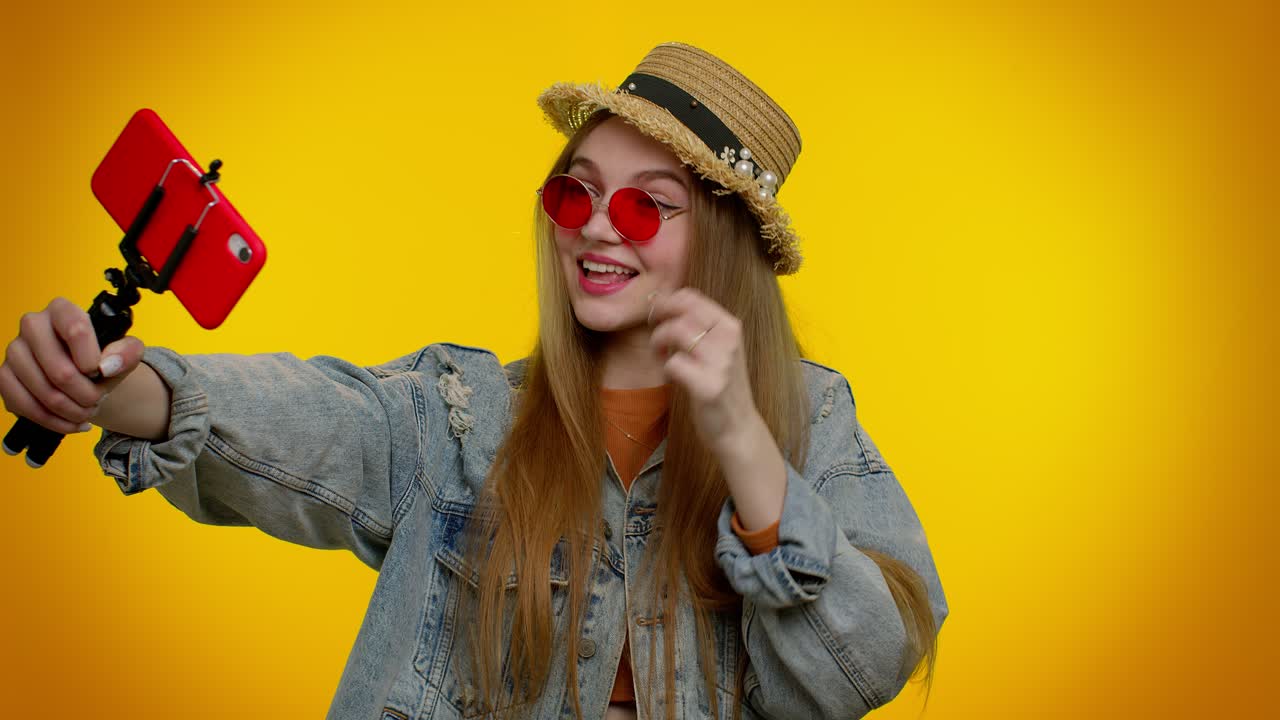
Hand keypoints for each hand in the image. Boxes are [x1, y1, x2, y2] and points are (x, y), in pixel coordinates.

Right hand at [1, 297, 145, 434]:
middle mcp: (32, 325)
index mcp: (62, 310)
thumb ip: (128, 352)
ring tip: (87, 410)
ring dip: (73, 411)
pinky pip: (25, 406)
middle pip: (61, 371)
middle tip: (97, 399)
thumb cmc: (102, 358)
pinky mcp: (4, 376)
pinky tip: (71, 422)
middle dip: (87, 395)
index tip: (100, 372)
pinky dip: (54, 421)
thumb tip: (107, 365)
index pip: (76, 330)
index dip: (92, 359)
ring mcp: (14, 351)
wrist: (84, 376)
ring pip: (45, 393)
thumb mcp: (125, 352)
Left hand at [647, 288, 759, 457]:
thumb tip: (662, 302)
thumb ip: (699, 326)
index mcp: (730, 326)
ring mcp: (720, 363)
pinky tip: (672, 376)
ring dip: (658, 343)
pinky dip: (666, 368)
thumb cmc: (721, 384)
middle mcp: (729, 339)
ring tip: (661, 355)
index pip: (692, 297)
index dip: (666, 302)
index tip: (656, 314)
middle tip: (655, 336)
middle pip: (681, 312)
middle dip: (659, 321)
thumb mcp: (719, 348)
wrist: (738, 427)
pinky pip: (673, 364)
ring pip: (676, 332)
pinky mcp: (708, 386)